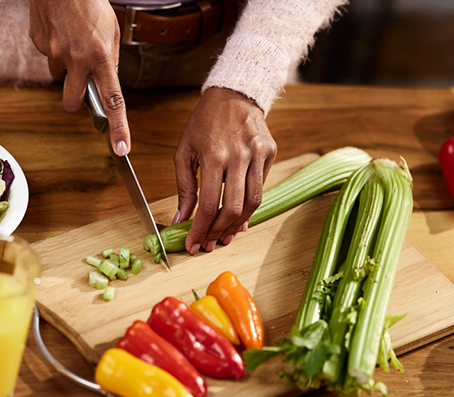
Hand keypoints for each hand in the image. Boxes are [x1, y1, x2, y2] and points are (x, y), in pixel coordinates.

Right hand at [29, 0, 129, 155]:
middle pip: (72, 103)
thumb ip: (110, 60)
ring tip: (72, 41)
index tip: (121, 148)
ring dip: (67, 67)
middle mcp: (76, 59)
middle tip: (82, 86)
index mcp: (100, 57)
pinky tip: (61, 31)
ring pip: (59, 75)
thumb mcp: (112, 32)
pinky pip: (48, 55)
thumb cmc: (90, 2)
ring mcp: (54, 53)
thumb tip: (107, 81)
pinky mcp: (38, 44)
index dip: (118, 127)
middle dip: (76, 101)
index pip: (112, 101)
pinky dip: (55, 48)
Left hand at [174, 87, 276, 253]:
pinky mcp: (270, 153)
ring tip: (225, 235)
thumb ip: (184, 186)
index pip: (208, 203)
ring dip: (237, 224)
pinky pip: (261, 187)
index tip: (194, 244)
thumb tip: (182, 218)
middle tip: (210, 243)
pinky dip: (250, 206)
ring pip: (253, 202)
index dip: (201, 229)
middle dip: (219, 231)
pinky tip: (238, 216)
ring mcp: (258, 154)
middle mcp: (239, 155)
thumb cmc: (205, 122)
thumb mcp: (185, 151)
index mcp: (214, 155)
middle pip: (233, 208)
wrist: (234, 95)